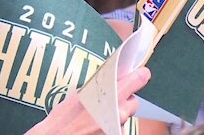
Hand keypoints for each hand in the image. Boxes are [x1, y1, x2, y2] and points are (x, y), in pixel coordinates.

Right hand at [26, 67, 150, 133]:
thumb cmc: (63, 120)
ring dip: (116, 115)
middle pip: (133, 102)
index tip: (141, 73)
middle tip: (108, 102)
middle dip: (123, 100)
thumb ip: (99, 86)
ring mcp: (119, 128)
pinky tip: (95, 128)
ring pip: (125, 117)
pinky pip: (118, 129)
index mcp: (112, 96)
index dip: (140, 75)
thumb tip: (110, 80)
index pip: (138, 80)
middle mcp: (119, 113)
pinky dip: (111, 127)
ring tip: (95, 118)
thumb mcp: (80, 94)